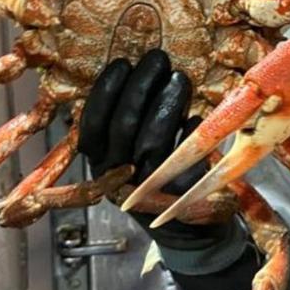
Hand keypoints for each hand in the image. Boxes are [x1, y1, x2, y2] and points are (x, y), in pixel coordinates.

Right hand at [77, 49, 223, 248]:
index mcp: (100, 163)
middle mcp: (117, 175)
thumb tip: (137, 72)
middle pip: (124, 126)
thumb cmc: (157, 179)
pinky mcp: (178, 196)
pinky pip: (183, 158)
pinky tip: (196, 116)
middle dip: (141, 86)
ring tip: (180, 79)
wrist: (187, 231)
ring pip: (152, 139)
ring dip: (167, 103)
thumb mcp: (130, 154)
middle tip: (158, 59)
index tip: (122, 63)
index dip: (106, 92)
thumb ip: (127, 121)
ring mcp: (147, 187)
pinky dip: (189, 131)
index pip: (92, 124)